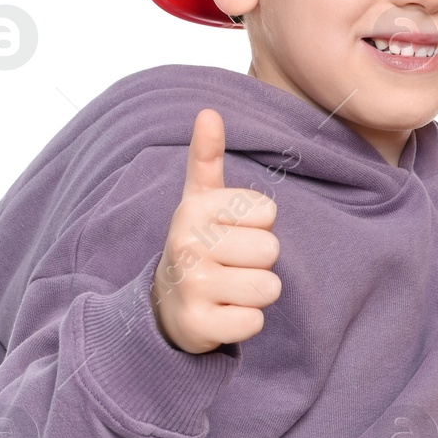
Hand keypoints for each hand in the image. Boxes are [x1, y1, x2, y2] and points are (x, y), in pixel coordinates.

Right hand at [151, 108, 280, 352]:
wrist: (167, 306)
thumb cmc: (199, 246)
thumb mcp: (200, 201)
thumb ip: (207, 158)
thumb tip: (208, 112)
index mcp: (194, 209)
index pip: (268, 213)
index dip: (258, 227)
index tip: (231, 234)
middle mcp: (186, 244)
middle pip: (271, 252)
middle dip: (259, 263)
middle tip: (230, 266)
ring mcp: (190, 287)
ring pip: (268, 288)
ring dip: (255, 294)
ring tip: (227, 289)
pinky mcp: (197, 326)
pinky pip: (254, 323)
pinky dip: (245, 323)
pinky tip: (221, 314)